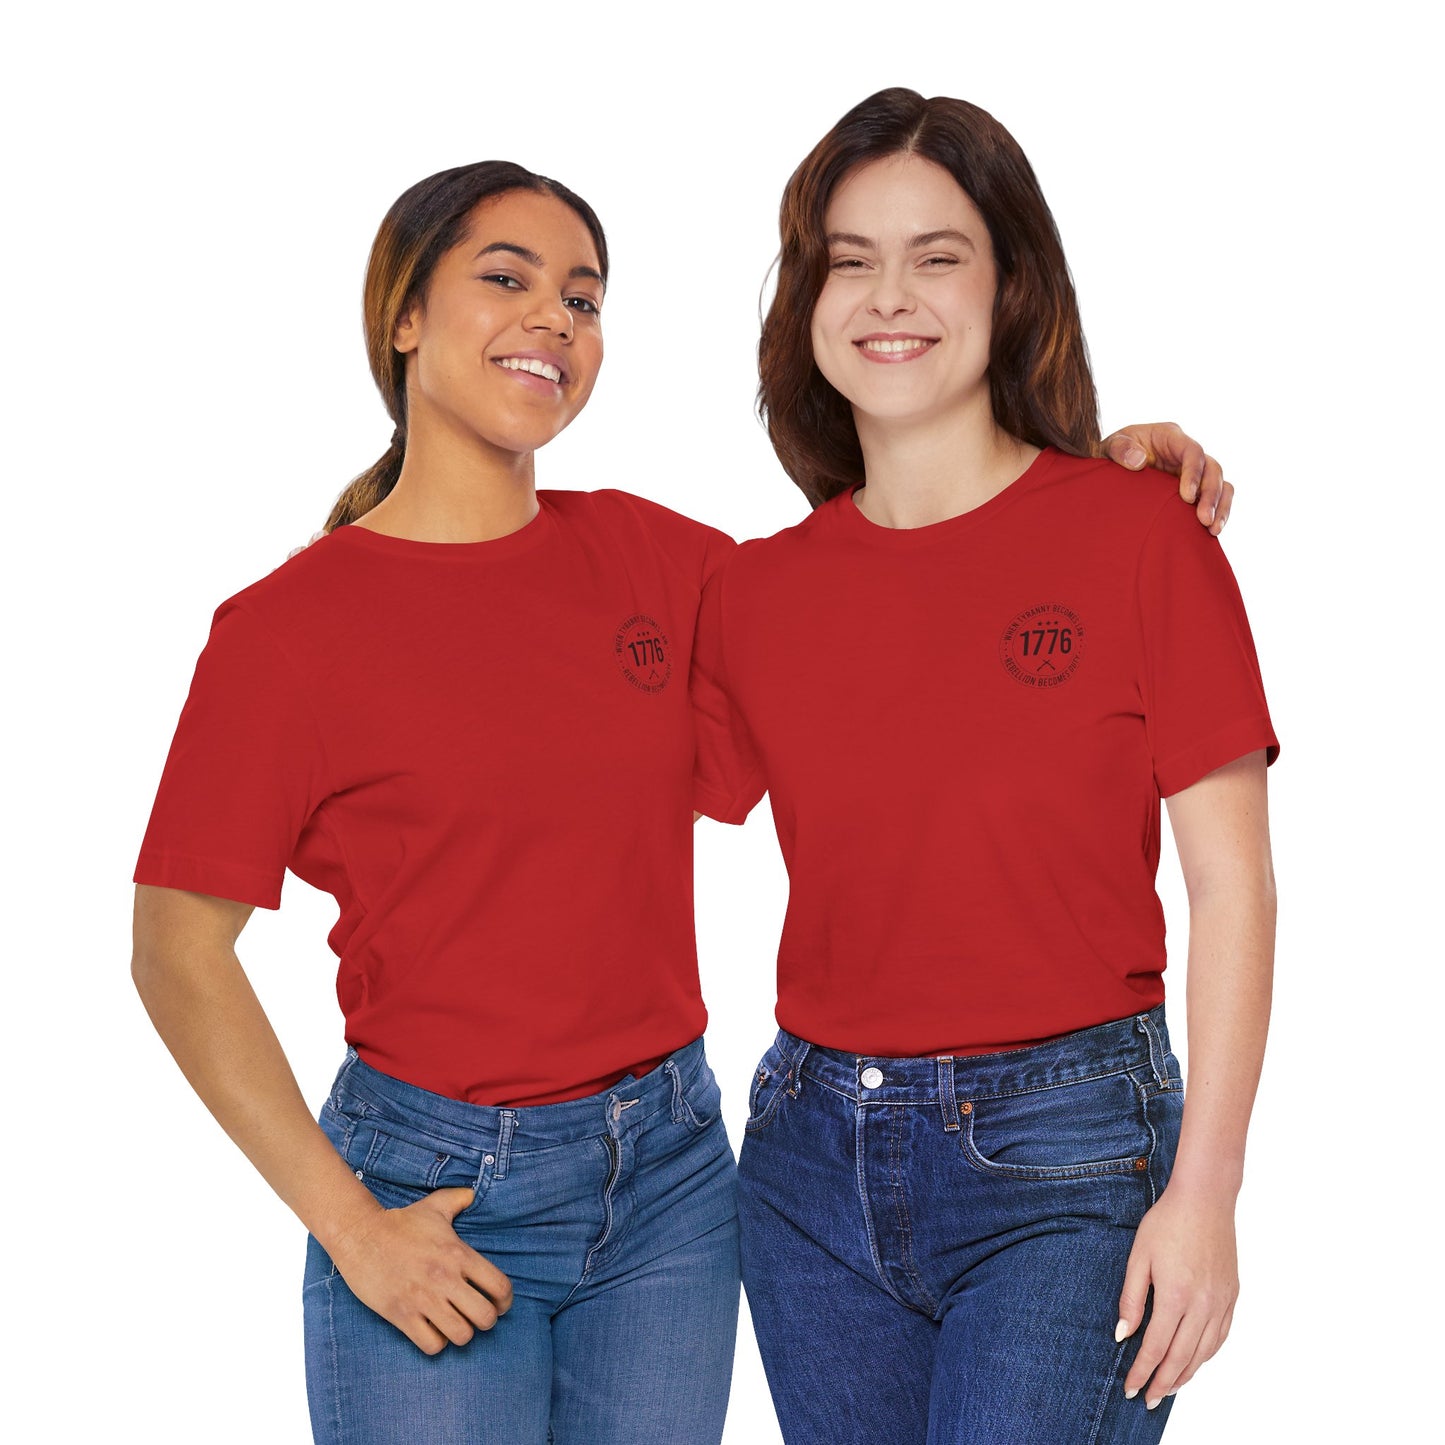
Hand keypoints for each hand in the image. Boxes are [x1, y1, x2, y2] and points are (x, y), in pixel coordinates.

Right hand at [327, 1187, 513, 1353]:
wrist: (360, 1235)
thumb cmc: (401, 1222)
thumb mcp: (435, 1206)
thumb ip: (459, 1199)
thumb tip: (472, 1194)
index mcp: (459, 1254)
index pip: (500, 1287)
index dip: (505, 1300)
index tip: (499, 1303)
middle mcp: (445, 1279)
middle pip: (485, 1317)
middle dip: (486, 1320)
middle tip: (477, 1315)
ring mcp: (424, 1299)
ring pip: (461, 1335)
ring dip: (461, 1333)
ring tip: (455, 1323)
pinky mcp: (402, 1315)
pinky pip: (432, 1345)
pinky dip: (436, 1343)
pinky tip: (432, 1330)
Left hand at [1103, 423, 1233, 534]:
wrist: (1111, 470)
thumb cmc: (1114, 454)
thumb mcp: (1110, 446)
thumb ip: (1120, 449)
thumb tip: (1139, 461)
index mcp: (1170, 437)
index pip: (1192, 450)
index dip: (1194, 473)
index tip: (1187, 497)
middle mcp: (1187, 453)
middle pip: (1212, 469)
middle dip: (1211, 494)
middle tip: (1203, 519)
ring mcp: (1194, 471)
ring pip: (1220, 484)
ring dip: (1220, 506)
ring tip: (1212, 530)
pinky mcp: (1196, 489)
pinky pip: (1217, 498)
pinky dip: (1219, 513)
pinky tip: (1211, 532)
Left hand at [1116, 1187, 1237, 1409]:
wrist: (1205, 1200)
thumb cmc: (1167, 1223)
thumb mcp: (1138, 1257)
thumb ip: (1131, 1299)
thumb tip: (1123, 1335)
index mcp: (1175, 1296)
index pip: (1156, 1347)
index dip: (1143, 1372)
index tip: (1132, 1389)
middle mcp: (1202, 1305)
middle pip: (1181, 1358)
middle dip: (1163, 1383)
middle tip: (1148, 1400)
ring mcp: (1221, 1302)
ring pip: (1204, 1352)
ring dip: (1186, 1374)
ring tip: (1168, 1387)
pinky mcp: (1232, 1296)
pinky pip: (1220, 1337)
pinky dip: (1206, 1355)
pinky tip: (1194, 1361)